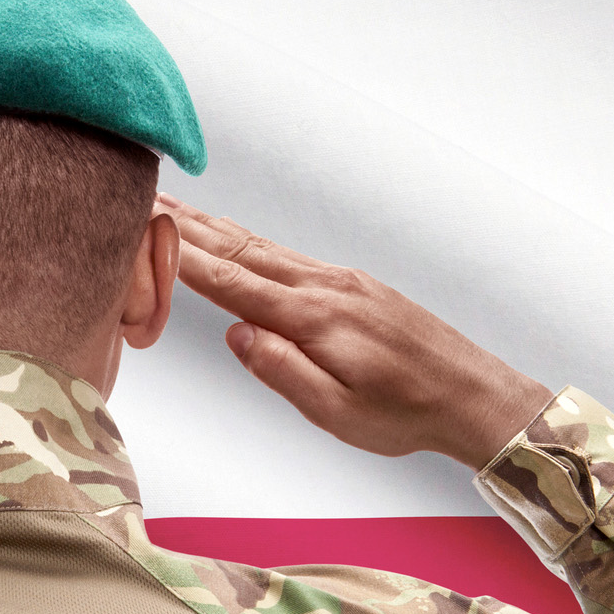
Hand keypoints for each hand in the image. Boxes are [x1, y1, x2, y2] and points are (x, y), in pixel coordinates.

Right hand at [157, 194, 551, 469]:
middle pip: (240, 249)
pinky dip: (249, 241)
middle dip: (186, 226)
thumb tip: (236, 333)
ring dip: (214, 227)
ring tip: (174, 209)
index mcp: (313, 319)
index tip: (141, 228)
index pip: (230, 282)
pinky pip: (286, 256)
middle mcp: (324, 287)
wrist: (471, 394)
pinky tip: (235, 239)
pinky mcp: (353, 285)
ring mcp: (340, 281)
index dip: (180, 256)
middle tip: (142, 198)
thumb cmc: (405, 414)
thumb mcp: (336, 412)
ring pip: (262, 247)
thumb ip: (282, 370)